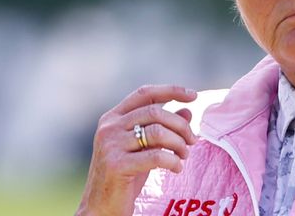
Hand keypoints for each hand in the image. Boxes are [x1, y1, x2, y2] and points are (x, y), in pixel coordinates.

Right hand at [76, 85, 198, 215]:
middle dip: (181, 125)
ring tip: (184, 156)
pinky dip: (173, 161)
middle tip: (193, 140)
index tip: (194, 95)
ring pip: (158, 132)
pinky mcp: (116, 165)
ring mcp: (110, 145)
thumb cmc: (125, 176)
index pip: (145, 93)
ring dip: (179, 143)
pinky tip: (176, 168)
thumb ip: (162, 128)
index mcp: (113, 118)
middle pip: (156, 112)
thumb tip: (187, 111)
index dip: (171, 90)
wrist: (101, 208)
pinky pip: (156, 156)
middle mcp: (109, 127)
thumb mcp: (145, 147)